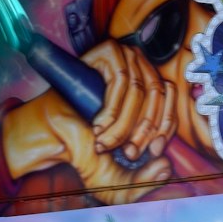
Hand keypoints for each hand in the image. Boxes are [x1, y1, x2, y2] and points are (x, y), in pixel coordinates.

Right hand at [79, 40, 177, 163]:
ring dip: (122, 126)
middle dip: (143, 131)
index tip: (155, 151)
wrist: (51, 130)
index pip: (170, 100)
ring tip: (104, 144)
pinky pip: (120, 81)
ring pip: (138, 91)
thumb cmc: (86, 145)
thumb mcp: (121, 164)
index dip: (165, 127)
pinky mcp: (109, 51)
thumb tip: (166, 163)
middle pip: (156, 95)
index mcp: (149, 84)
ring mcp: (125, 55)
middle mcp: (140, 65)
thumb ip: (145, 170)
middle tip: (129, 153)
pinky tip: (97, 126)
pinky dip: (111, 110)